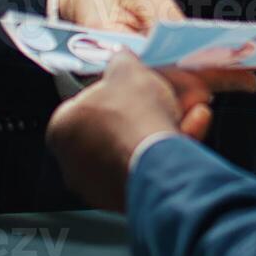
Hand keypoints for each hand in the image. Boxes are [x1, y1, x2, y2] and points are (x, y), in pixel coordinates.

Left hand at [46, 52, 255, 210]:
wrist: (156, 161)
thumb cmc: (132, 117)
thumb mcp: (127, 70)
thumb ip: (121, 60)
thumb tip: (122, 56)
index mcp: (62, 127)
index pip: (84, 104)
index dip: (113, 90)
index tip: (132, 84)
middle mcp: (73, 161)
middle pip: (114, 127)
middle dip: (144, 110)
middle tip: (165, 96)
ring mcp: (99, 185)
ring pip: (135, 147)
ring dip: (162, 127)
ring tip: (189, 110)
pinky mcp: (126, 199)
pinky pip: (149, 166)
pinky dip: (169, 148)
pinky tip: (193, 126)